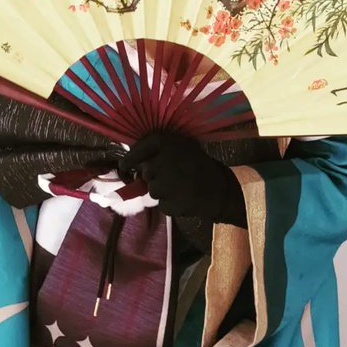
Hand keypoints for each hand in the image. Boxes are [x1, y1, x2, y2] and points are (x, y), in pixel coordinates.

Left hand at [123, 129, 246, 225]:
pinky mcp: (170, 203)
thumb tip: (133, 159)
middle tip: (171, 176)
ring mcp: (166, 184)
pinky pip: (162, 205)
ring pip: (153, 189)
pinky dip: (171, 204)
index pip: (138, 149)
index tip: (124, 166)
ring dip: (163, 190)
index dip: (130, 158)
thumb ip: (159, 149)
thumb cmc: (198, 165)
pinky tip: (184, 197)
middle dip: (153, 176)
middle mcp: (163, 160)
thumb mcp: (182, 147)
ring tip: (181, 187)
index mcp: (166, 142)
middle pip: (146, 172)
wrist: (221, 188)